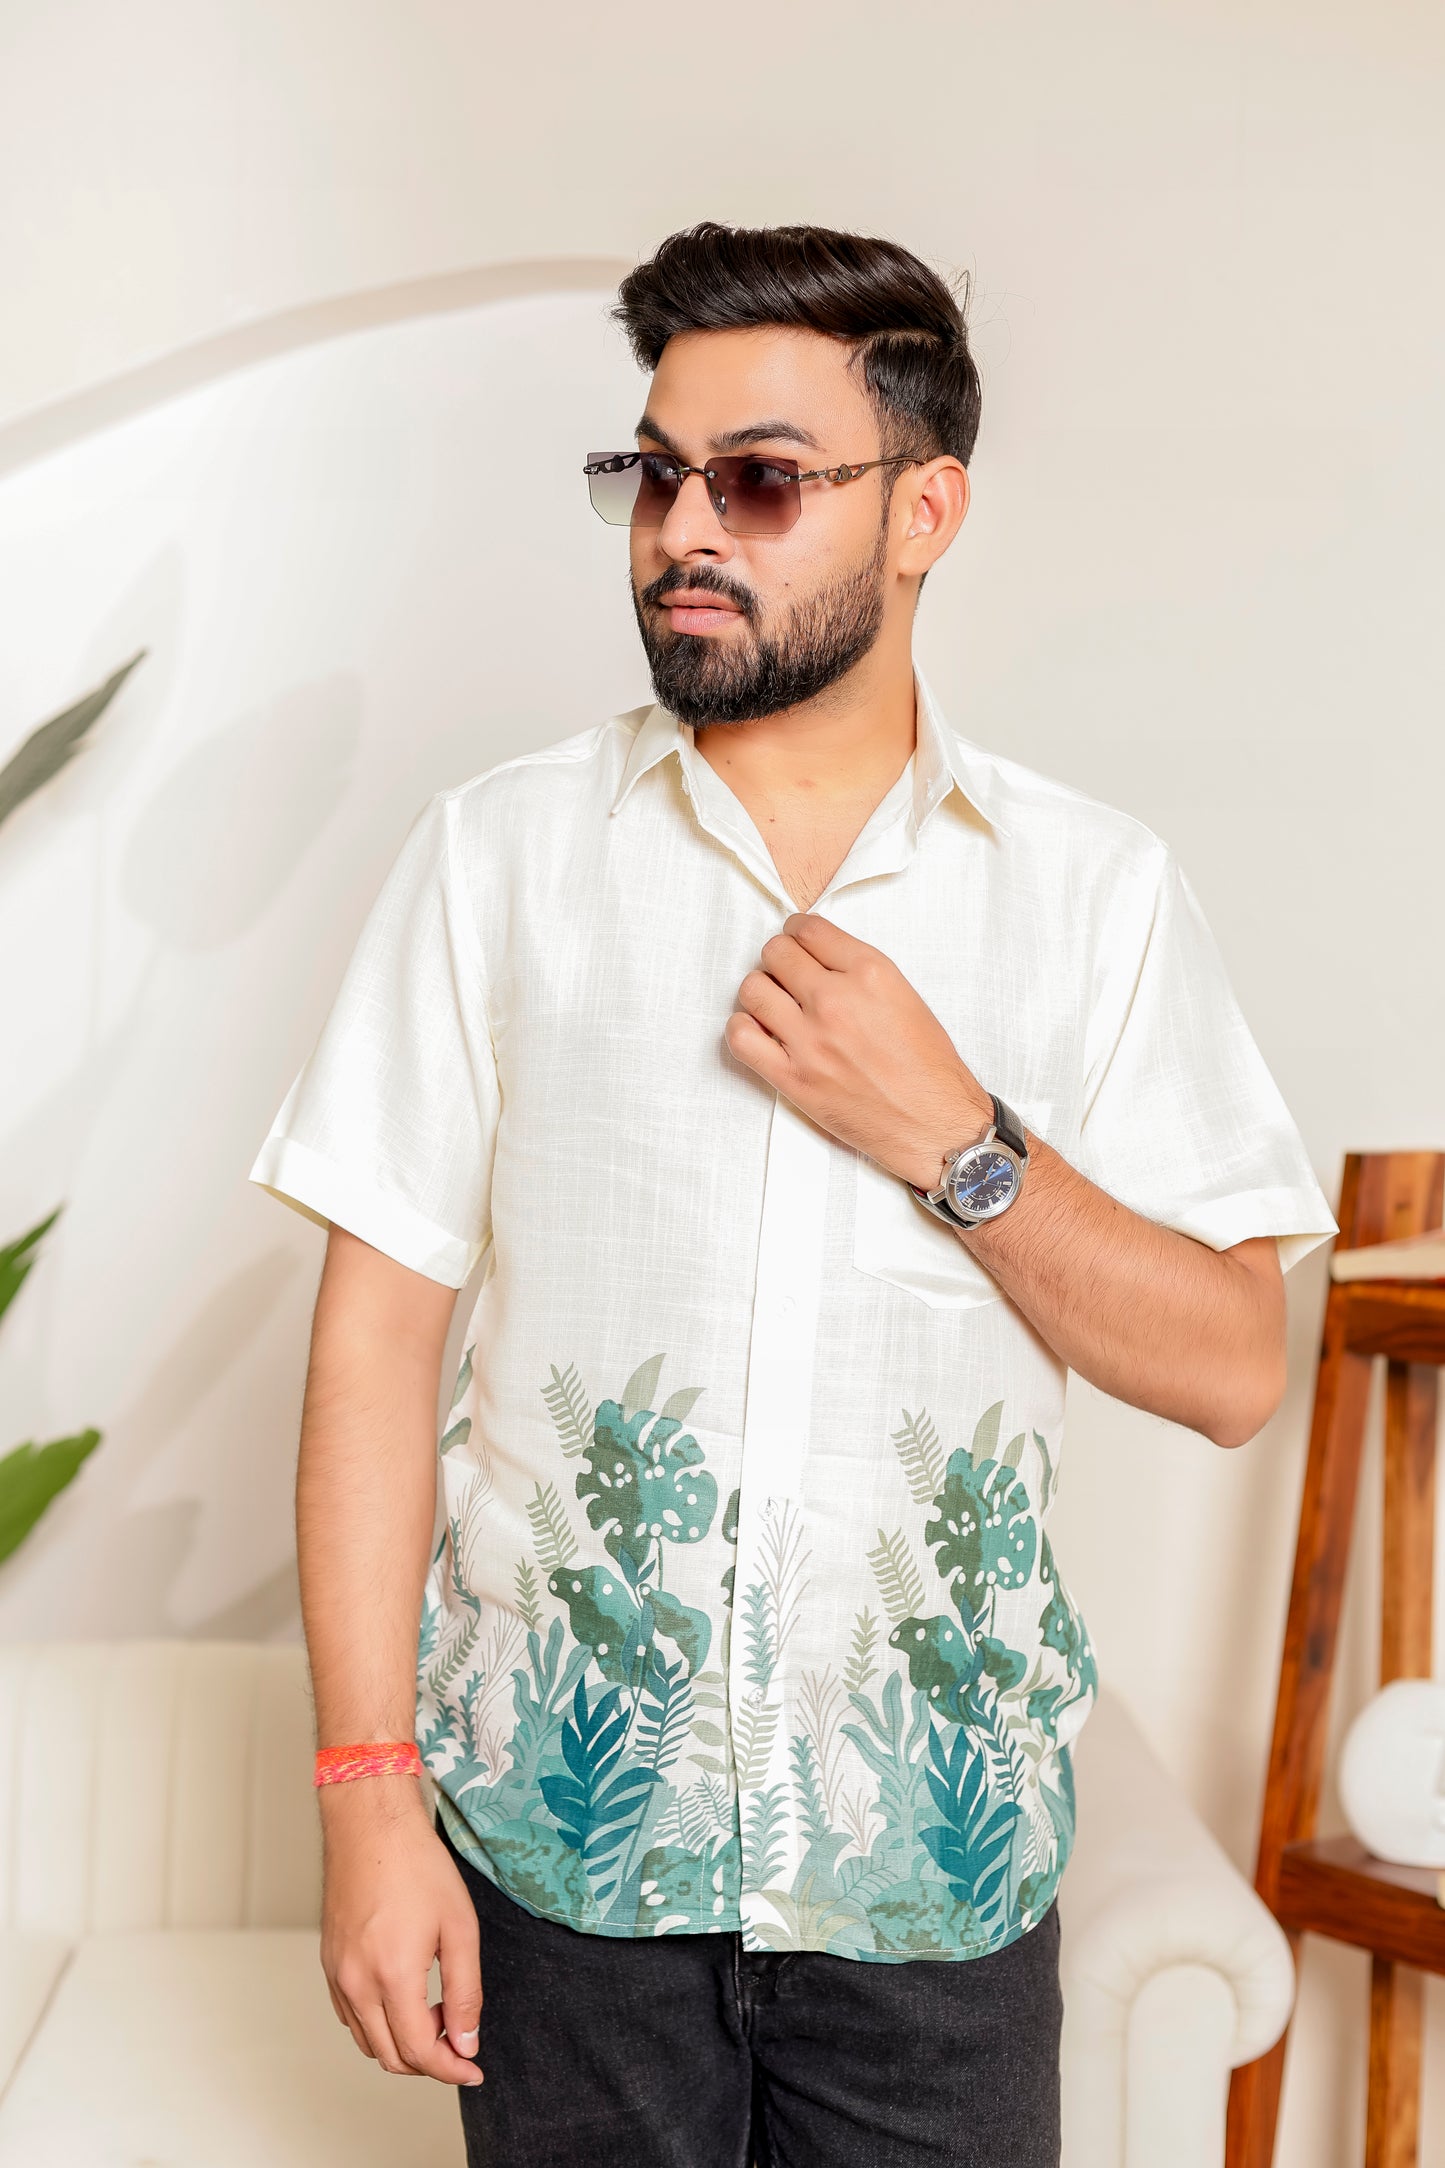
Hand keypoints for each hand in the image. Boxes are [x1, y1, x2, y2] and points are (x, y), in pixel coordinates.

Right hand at [318, 1777, 483, 2086]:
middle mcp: (356, 1983)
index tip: (473, 2069)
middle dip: (429, 2061)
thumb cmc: (418, 1866)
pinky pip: (351, 2016)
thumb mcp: (460, 1928)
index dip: (452, 2069)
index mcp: (392, 1976)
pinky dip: (378, 2024)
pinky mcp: (329, 1962)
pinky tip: (404, 1997)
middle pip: (390, 2056)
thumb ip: (466, 1992)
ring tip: (436, 2012)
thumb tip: (467, 2042)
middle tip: (460, 2039)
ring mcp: (337, 1974)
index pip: (420, 2052)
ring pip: (368, 2040)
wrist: (372, 1825)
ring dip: (403, 2043)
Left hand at [724, 913, 992, 1189]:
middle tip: (787, 975)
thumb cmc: (929, 1067)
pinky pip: (740, 1037)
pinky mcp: (793, 1078)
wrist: (935, 1125)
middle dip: (779, 959)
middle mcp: (836, 1000)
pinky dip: (743, 1028)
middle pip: (776, 953)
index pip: (809, 929)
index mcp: (871, 973)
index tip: (797, 942)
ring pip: (752, 989)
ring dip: (760, 991)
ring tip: (774, 1005)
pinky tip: (760, 1032)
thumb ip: (860, 972)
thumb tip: (819, 960)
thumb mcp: (906, 997)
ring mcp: (810, 1040)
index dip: (798, 932)